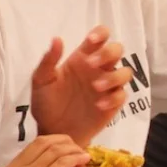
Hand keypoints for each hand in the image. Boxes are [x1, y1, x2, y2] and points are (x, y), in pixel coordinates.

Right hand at [0, 135, 89, 166]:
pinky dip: (76, 158)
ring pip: (54, 151)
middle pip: (43, 143)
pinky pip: (62, 162)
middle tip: (79, 149)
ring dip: (74, 151)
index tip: (70, 147)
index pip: (34, 146)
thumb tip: (78, 156)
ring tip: (84, 156)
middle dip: (65, 142)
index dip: (55, 143)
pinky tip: (85, 160)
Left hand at [30, 26, 133, 144]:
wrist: (51, 132)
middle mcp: (99, 68)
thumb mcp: (41, 81)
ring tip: (96, 87)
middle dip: (108, 53)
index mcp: (84, 57)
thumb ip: (48, 60)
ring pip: (126, 72)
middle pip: (117, 49)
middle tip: (91, 64)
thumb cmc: (46, 103)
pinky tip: (99, 105)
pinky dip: (113, 98)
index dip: (101, 34)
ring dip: (114, 76)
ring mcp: (108, 86)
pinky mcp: (113, 103)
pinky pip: (122, 95)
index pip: (101, 36)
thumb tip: (57, 39)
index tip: (92, 40)